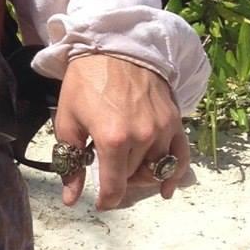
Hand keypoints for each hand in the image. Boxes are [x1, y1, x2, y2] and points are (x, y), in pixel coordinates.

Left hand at [53, 54, 189, 211]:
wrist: (115, 47)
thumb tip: (71, 199)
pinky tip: (167, 189)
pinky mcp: (175, 121)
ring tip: (127, 169)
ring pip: (155, 170)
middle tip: (107, 171)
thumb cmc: (85, 82)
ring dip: (141, 176)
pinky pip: (181, 156)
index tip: (101, 203)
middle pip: (134, 177)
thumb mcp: (68, 121)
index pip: (114, 186)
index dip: (107, 200)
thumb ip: (71, 163)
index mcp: (112, 139)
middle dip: (119, 181)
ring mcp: (162, 129)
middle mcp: (142, 138)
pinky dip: (174, 175)